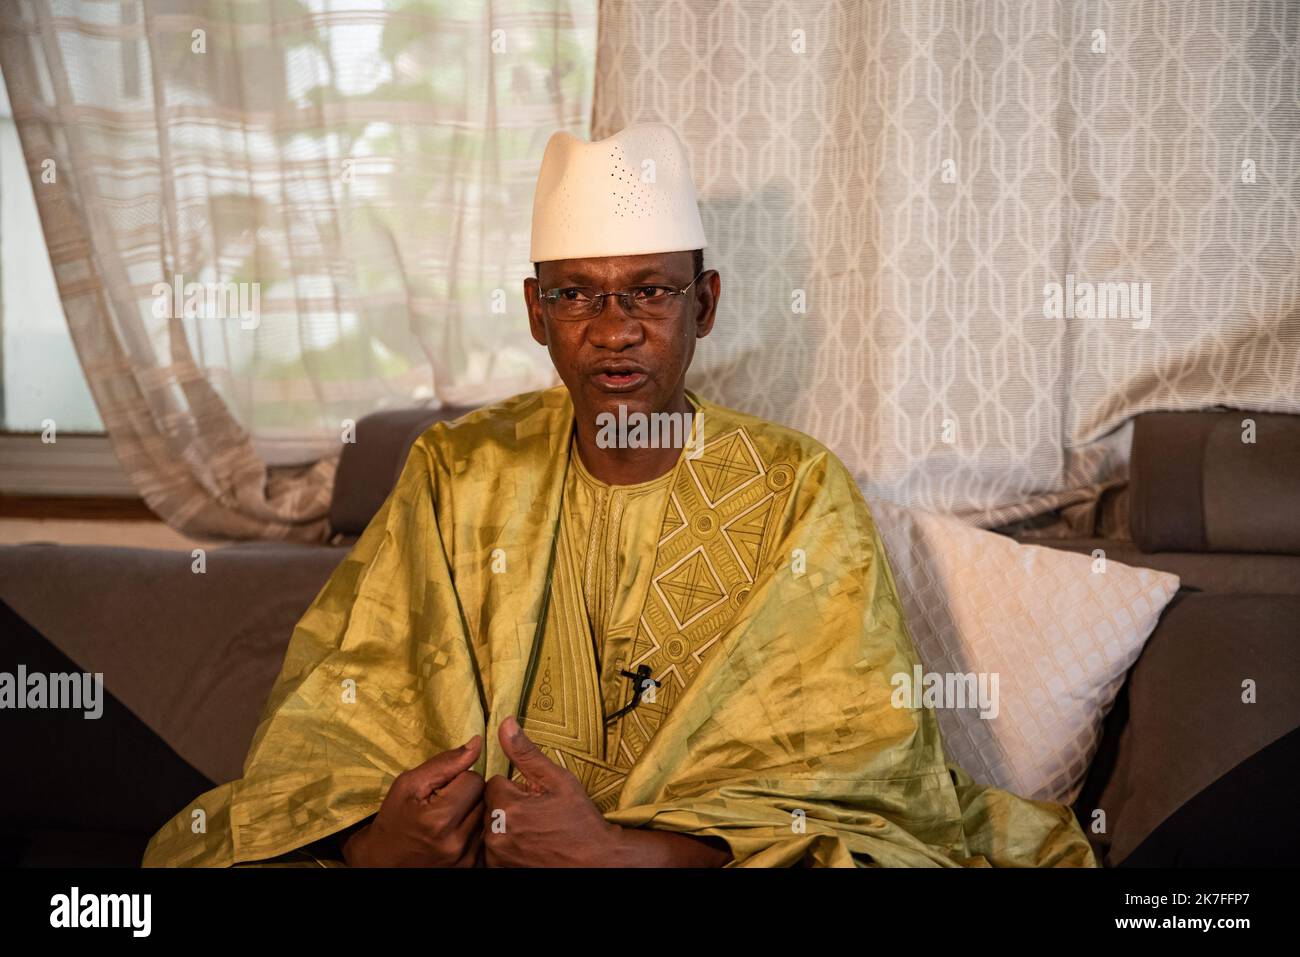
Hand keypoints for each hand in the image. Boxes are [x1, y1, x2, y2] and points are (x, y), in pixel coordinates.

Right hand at [342, 735, 484, 866]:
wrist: (382, 862)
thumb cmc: (394, 820)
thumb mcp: (409, 785)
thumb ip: (445, 763)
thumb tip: (476, 743)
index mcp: (438, 819)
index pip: (474, 780)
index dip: (460, 778)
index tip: (444, 788)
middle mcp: (455, 842)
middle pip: (485, 798)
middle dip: (469, 794)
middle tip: (447, 802)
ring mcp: (464, 858)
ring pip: (488, 816)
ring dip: (474, 812)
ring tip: (452, 817)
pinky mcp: (470, 866)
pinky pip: (486, 836)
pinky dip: (474, 830)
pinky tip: (456, 832)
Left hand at [482, 716, 621, 866]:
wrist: (594, 861)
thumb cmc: (580, 821)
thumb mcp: (557, 780)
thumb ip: (526, 753)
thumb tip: (505, 723)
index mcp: (507, 805)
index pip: (494, 782)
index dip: (516, 788)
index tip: (535, 798)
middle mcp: (495, 832)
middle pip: (490, 805)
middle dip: (509, 806)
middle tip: (536, 815)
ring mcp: (496, 854)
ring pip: (490, 826)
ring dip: (506, 826)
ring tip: (533, 831)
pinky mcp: (499, 868)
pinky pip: (493, 847)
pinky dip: (506, 845)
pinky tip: (528, 846)